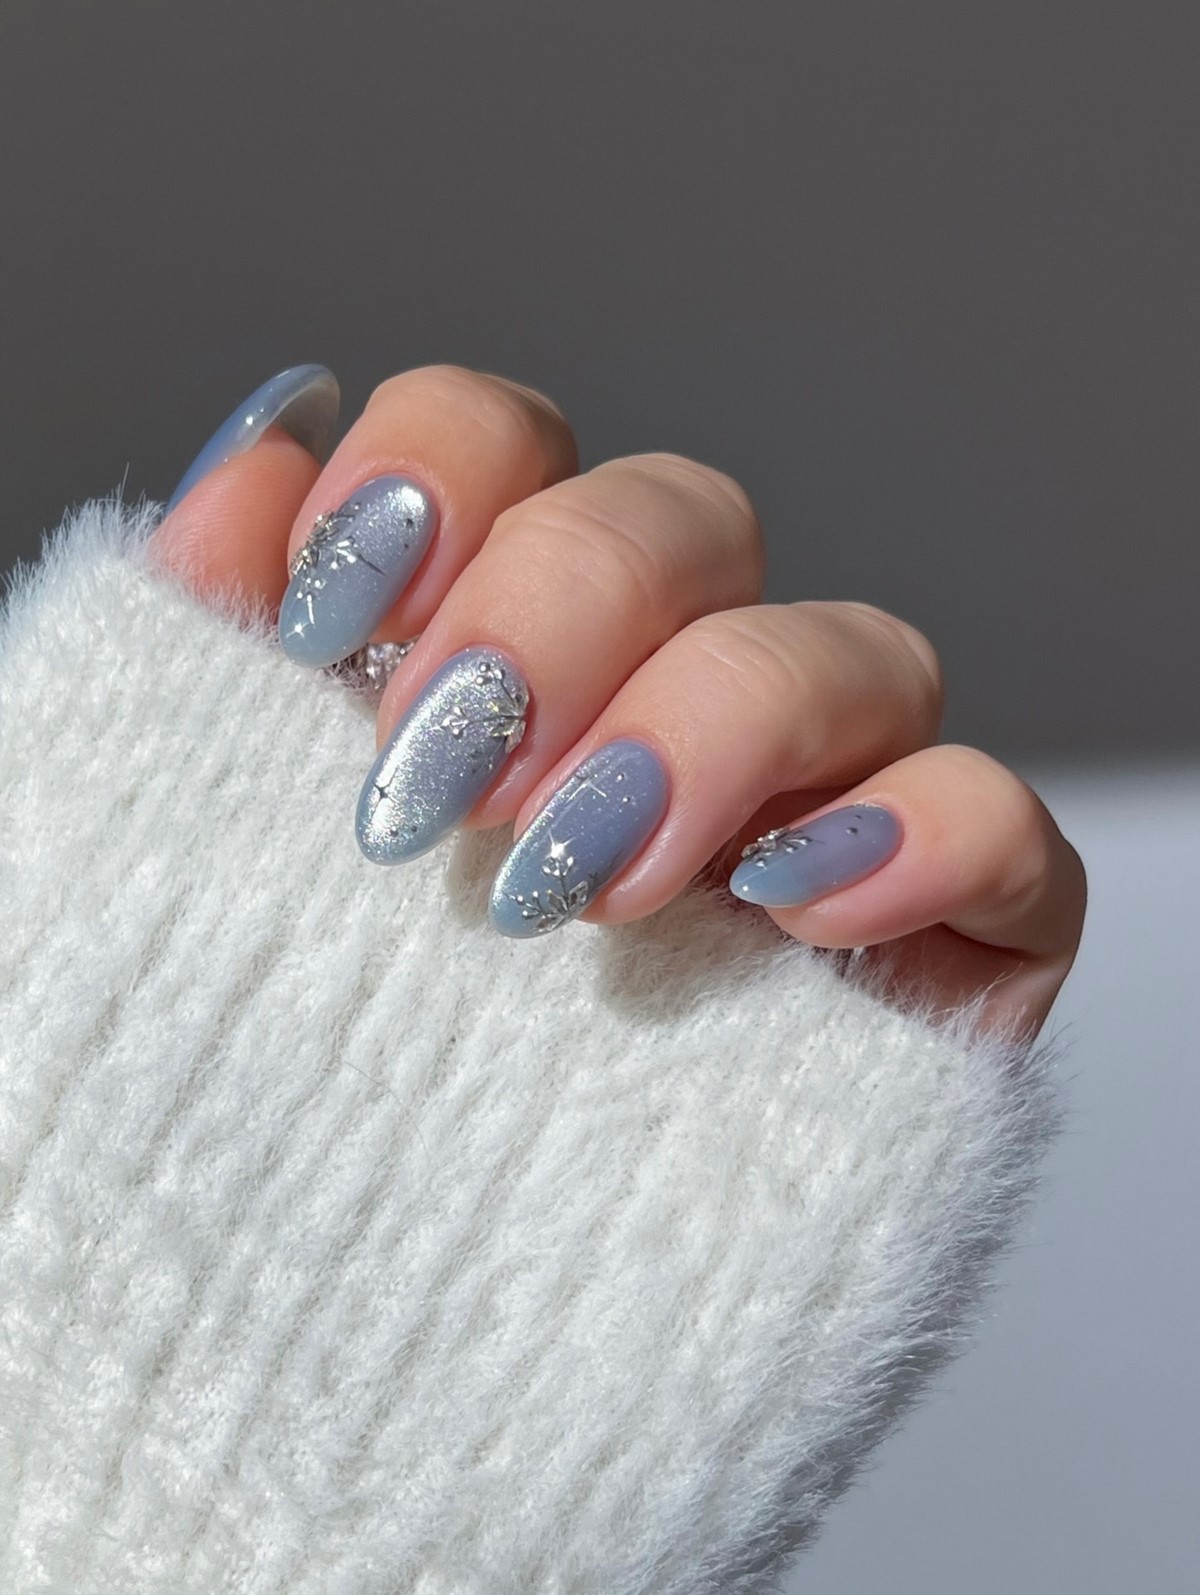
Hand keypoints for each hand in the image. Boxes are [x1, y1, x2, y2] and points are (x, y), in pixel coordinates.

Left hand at [153, 363, 1085, 1042]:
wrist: (389, 1353)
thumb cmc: (279, 1097)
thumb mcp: (186, 866)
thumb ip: (205, 659)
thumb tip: (249, 468)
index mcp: (494, 660)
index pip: (510, 448)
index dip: (438, 472)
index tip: (333, 618)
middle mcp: (659, 708)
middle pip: (688, 517)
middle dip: (564, 615)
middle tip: (450, 785)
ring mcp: (810, 818)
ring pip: (855, 645)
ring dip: (716, 728)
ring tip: (586, 883)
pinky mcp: (936, 945)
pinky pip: (1003, 827)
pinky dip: (924, 832)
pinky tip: (792, 912)